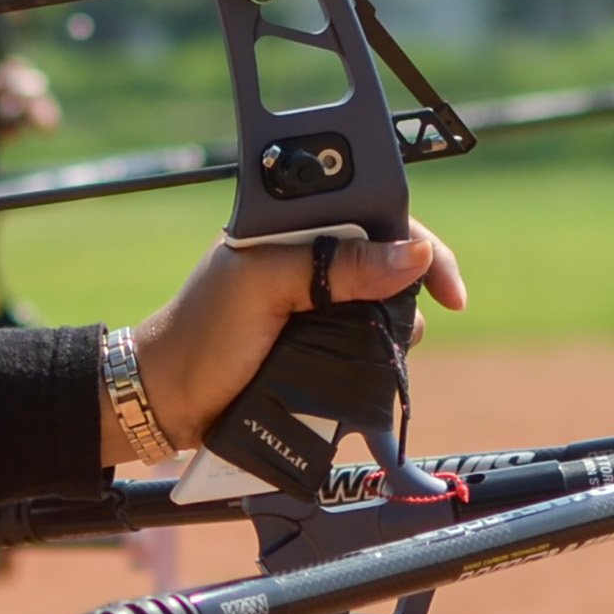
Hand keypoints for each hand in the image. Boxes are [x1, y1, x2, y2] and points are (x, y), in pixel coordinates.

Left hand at [109, 225, 465, 468]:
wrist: (168, 401)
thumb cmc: (202, 334)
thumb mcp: (265, 287)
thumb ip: (334, 265)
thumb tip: (410, 256)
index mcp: (292, 225)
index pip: (374, 212)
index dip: (416, 242)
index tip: (445, 286)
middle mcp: (309, 258)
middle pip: (389, 261)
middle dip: (406, 293)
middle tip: (401, 328)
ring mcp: (315, 302)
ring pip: (385, 306)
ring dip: (390, 332)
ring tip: (364, 354)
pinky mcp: (318, 343)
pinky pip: (368, 342)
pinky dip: (376, 357)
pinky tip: (362, 372)